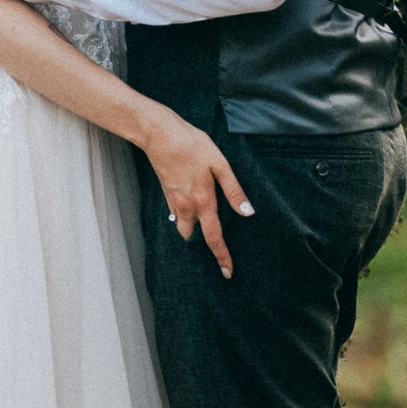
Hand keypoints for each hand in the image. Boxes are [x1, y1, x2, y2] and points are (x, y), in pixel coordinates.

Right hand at [139, 108, 253, 271]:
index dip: (222, 256)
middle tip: (215, 240)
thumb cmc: (191, 145)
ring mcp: (173, 200)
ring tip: (202, 218)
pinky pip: (176, 212)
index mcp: (203, 201)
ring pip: (183, 225)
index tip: (227, 272)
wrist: (159, 134)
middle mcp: (186, 206)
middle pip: (193, 236)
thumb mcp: (219, 164)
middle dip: (202, 241)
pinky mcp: (166, 192)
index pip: (214, 237)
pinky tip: (191, 199)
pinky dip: (184, 213)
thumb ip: (233, 190)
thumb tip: (248, 212)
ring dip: (191, 227)